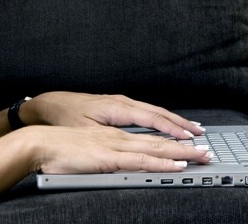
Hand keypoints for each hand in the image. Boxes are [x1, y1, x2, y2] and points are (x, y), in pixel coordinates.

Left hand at [20, 92, 205, 139]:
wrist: (46, 105)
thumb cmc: (63, 117)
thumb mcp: (85, 130)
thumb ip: (108, 137)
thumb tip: (129, 145)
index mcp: (116, 107)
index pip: (152, 118)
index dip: (172, 129)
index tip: (189, 138)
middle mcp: (121, 102)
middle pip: (158, 113)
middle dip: (181, 124)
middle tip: (201, 135)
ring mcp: (119, 102)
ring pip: (153, 111)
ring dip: (173, 121)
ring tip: (192, 129)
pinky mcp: (116, 106)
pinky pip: (145, 112)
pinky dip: (160, 118)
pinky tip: (167, 124)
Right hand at [23, 125, 210, 173]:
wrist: (38, 142)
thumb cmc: (57, 147)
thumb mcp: (86, 149)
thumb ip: (103, 154)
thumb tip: (117, 161)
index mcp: (113, 134)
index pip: (149, 135)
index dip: (171, 138)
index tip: (189, 142)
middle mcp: (118, 136)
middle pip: (158, 138)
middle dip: (185, 144)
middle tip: (207, 149)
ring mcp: (115, 145)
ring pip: (155, 147)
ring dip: (181, 152)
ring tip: (201, 155)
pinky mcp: (109, 158)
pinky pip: (141, 160)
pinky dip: (161, 161)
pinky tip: (175, 164)